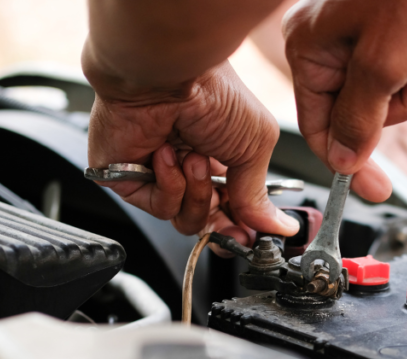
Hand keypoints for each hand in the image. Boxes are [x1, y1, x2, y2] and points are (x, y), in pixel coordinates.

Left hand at [86, 61, 298, 243]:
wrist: (165, 74)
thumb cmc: (211, 91)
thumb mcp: (254, 145)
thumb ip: (259, 194)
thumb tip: (279, 227)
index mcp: (220, 154)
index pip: (231, 204)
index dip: (242, 224)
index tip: (253, 236)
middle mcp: (188, 164)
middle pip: (206, 219)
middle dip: (221, 225)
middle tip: (233, 230)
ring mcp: (156, 172)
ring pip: (183, 218)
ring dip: (197, 194)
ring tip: (195, 159)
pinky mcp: (127, 178)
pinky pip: (157, 206)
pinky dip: (169, 185)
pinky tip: (166, 155)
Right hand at [283, 0, 406, 200]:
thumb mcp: (384, 64)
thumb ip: (360, 120)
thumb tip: (343, 160)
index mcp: (312, 49)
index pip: (320, 127)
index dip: (349, 162)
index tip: (377, 189)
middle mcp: (335, 44)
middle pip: (366, 115)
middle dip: (402, 100)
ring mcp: (371, 38)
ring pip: (399, 97)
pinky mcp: (404, 32)